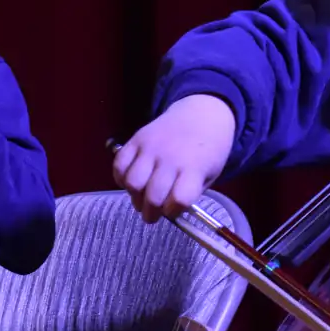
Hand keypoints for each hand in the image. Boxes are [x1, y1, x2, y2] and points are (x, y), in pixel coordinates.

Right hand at [113, 94, 235, 222]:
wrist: (201, 115)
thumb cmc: (208, 151)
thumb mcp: (210, 175)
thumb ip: (190, 193)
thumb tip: (166, 211)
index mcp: (194, 168)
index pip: (179, 199)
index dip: (173, 212)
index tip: (172, 212)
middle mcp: (171, 158)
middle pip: (153, 196)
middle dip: (150, 213)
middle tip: (151, 215)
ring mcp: (151, 148)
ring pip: (132, 182)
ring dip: (134, 197)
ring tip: (140, 199)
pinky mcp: (136, 139)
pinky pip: (119, 164)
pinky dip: (120, 178)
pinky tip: (129, 182)